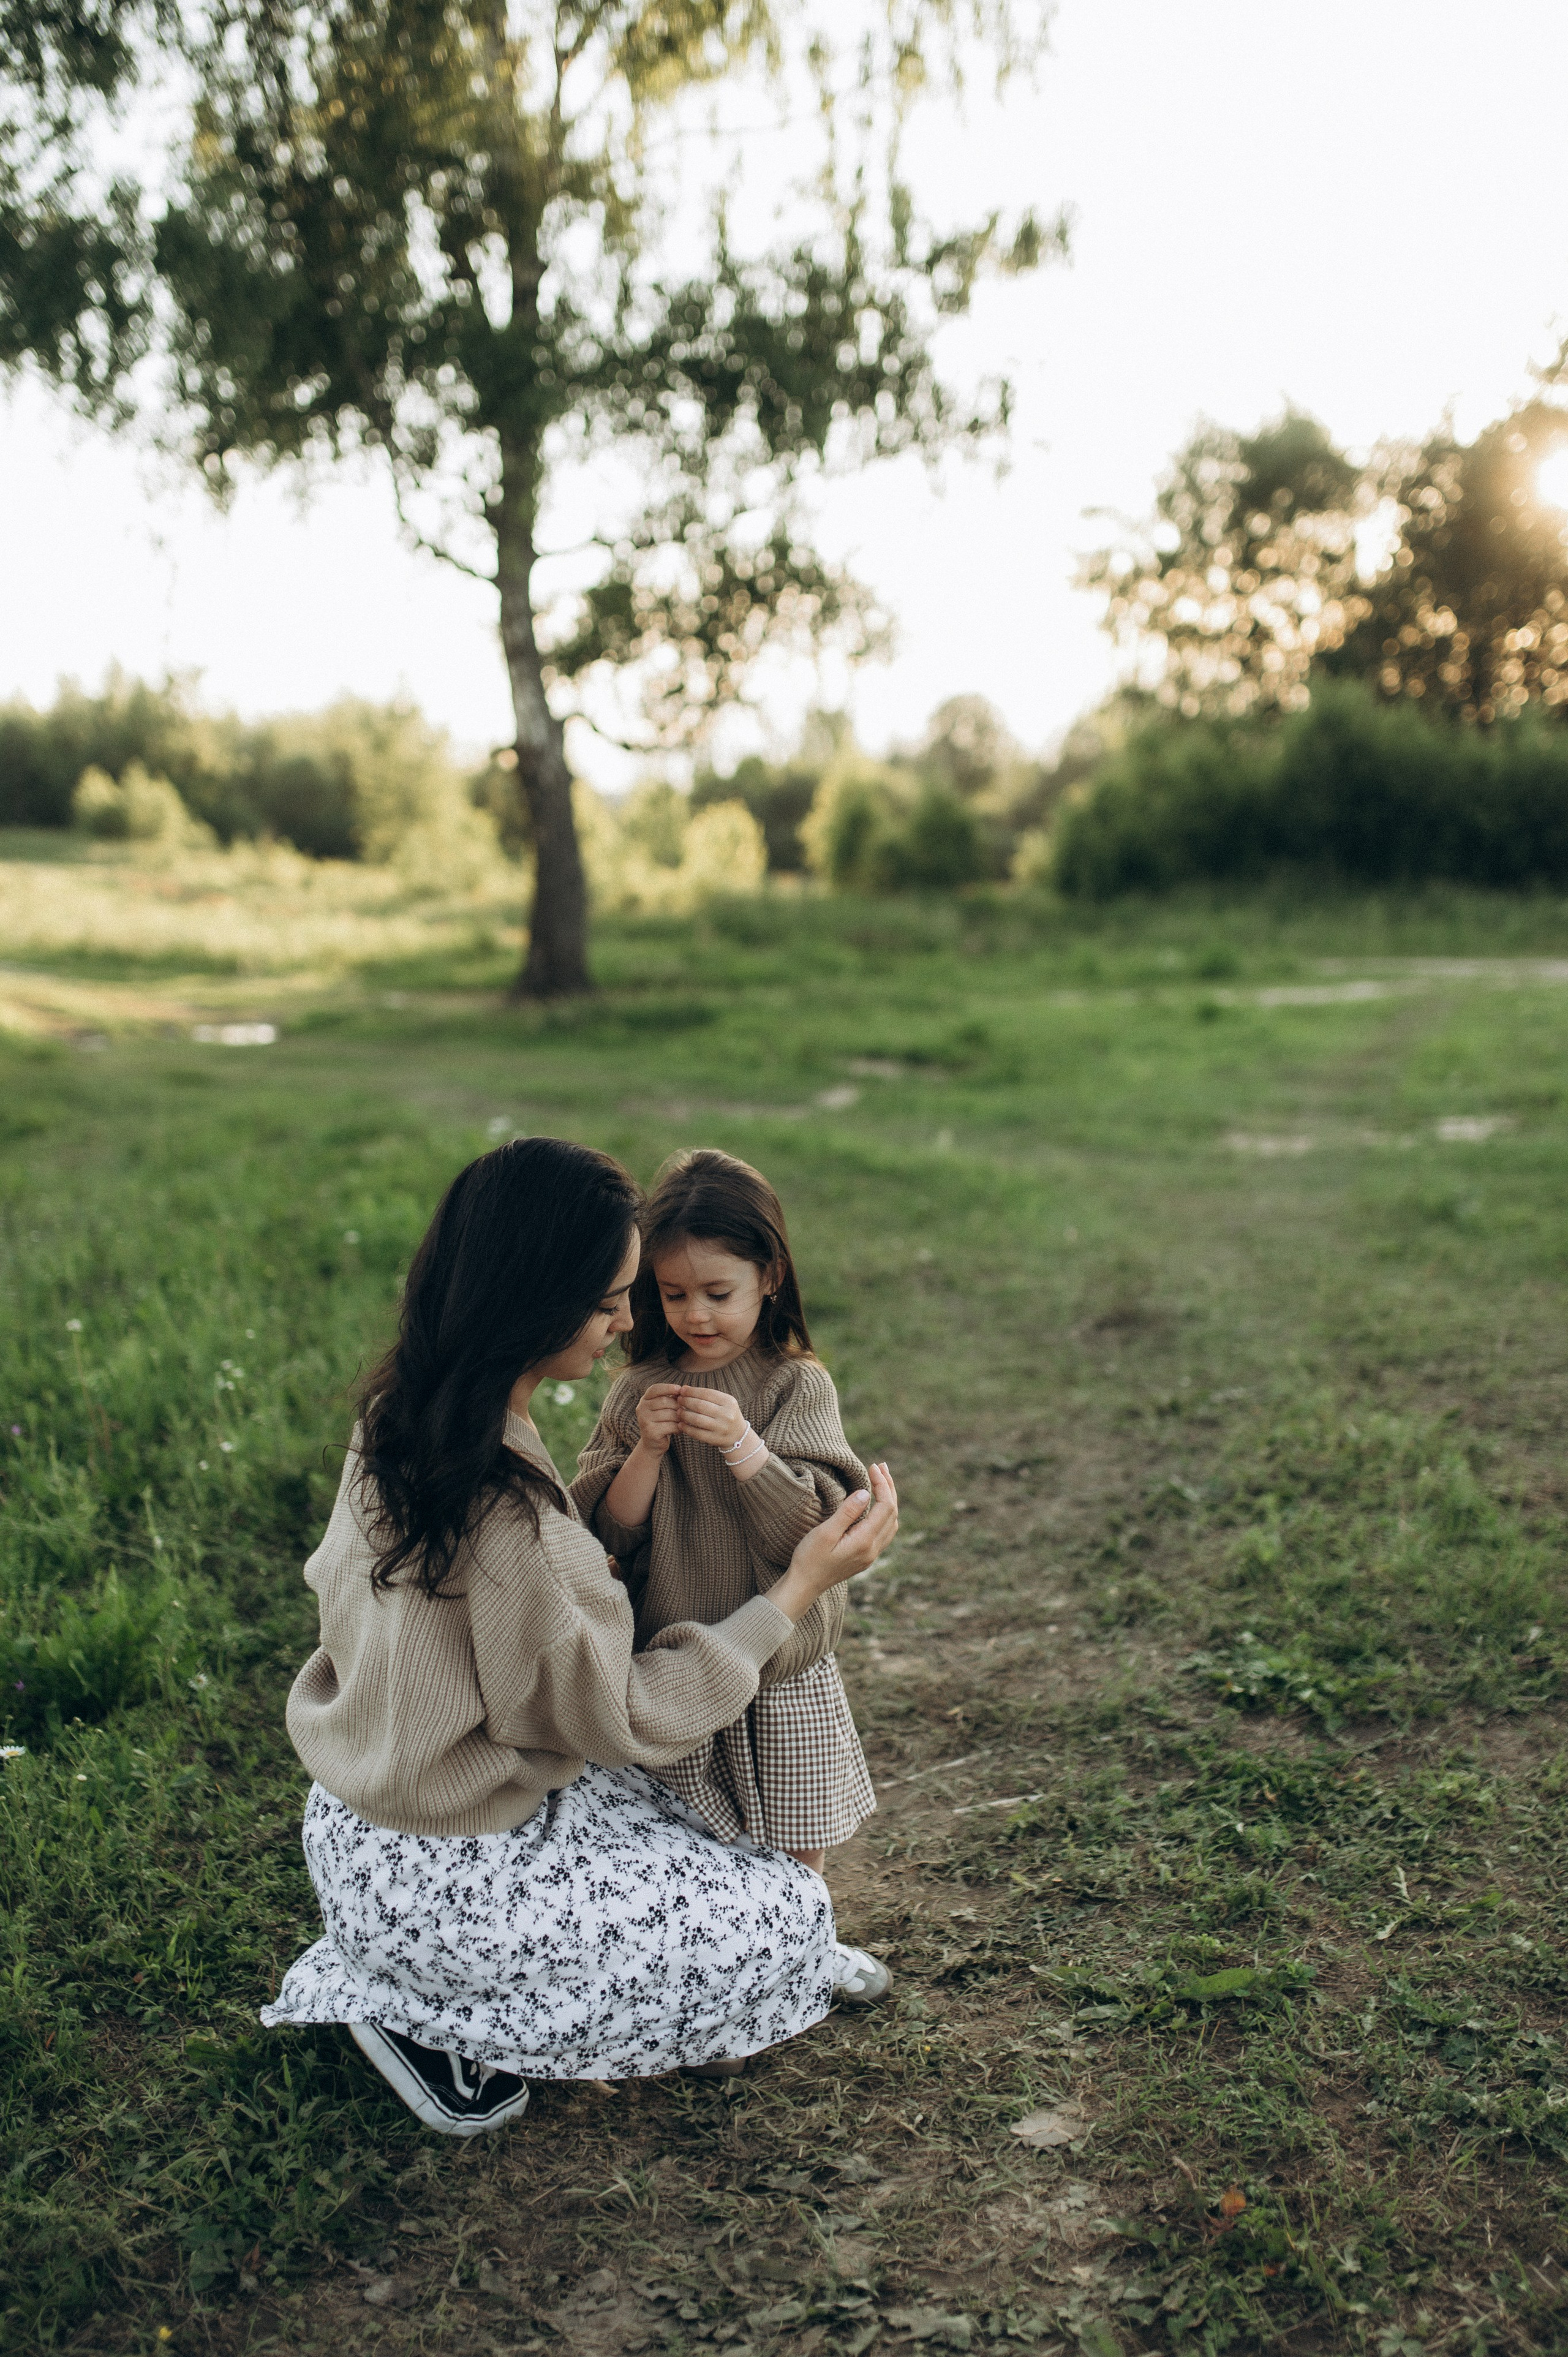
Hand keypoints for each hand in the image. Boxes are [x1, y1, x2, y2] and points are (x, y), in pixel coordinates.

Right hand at [635, 1383, 683, 1457]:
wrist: (653, 1444)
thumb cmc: (662, 1422)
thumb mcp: (664, 1408)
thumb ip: (671, 1398)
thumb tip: (684, 1388)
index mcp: (644, 1400)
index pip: (655, 1389)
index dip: (668, 1387)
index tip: (680, 1389)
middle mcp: (641, 1408)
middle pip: (664, 1401)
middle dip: (678, 1405)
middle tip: (685, 1411)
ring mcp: (644, 1420)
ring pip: (669, 1414)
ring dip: (680, 1418)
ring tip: (683, 1421)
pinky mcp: (650, 1431)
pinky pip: (670, 1425)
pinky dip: (678, 1428)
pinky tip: (679, 1430)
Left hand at [675, 1387, 748, 1453]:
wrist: (738, 1435)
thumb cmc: (726, 1414)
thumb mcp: (723, 1402)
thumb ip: (706, 1395)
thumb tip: (684, 1388)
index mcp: (729, 1401)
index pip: (706, 1393)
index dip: (692, 1391)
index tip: (682, 1390)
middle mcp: (726, 1414)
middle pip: (700, 1405)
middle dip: (686, 1401)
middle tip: (678, 1400)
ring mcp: (721, 1428)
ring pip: (697, 1419)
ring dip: (684, 1414)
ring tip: (678, 1411)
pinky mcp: (715, 1439)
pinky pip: (697, 1433)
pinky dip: (686, 1428)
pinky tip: (680, 1424)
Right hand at [769, 1465, 898, 1623]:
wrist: (804, 1585)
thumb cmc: (809, 1558)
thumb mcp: (825, 1533)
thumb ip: (847, 1513)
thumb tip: (866, 1493)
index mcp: (864, 1541)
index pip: (885, 1507)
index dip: (883, 1484)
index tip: (873, 1466)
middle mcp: (873, 1549)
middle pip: (892, 1513)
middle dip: (889, 1487)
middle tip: (881, 1466)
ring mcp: (871, 1554)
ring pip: (891, 1523)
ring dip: (889, 1500)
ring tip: (882, 1480)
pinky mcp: (866, 1556)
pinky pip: (885, 1531)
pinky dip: (885, 1513)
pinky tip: (876, 1504)